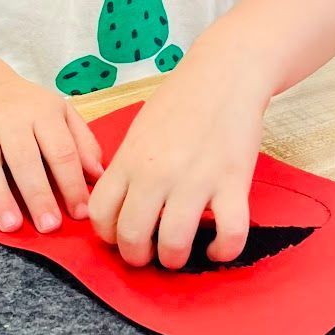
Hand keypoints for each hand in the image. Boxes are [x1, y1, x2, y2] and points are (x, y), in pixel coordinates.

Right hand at [0, 70, 105, 233]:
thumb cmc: (29, 108)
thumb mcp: (62, 113)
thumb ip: (83, 142)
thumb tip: (98, 176)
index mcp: (42, 112)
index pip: (60, 150)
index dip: (72, 183)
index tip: (81, 212)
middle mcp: (9, 120)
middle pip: (24, 159)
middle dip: (37, 195)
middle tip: (49, 226)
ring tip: (12, 226)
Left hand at [88, 54, 267, 268]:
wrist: (224, 74)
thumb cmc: (180, 101)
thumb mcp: (139, 130)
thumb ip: (127, 167)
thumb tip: (118, 204)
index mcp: (130, 159)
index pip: (101, 215)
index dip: (109, 236)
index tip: (122, 235)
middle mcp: (157, 173)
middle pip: (132, 238)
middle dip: (138, 257)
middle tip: (150, 252)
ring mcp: (196, 180)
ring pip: (175, 245)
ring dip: (175, 260)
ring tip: (180, 253)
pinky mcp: (233, 184)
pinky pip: (229, 236)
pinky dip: (222, 253)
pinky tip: (217, 248)